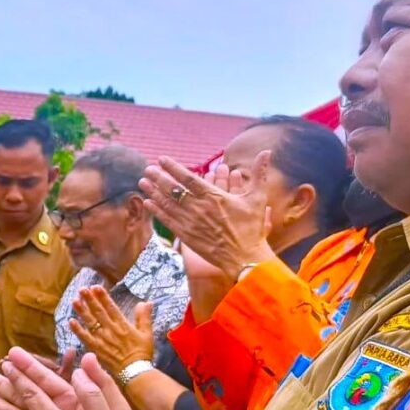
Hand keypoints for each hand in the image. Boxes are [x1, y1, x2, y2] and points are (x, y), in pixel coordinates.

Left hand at [69, 287, 152, 372]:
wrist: (135, 372)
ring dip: (81, 311)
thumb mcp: (147, 333)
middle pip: (98, 312)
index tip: (95, 287)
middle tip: (82, 289)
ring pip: (90, 322)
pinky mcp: (96, 349)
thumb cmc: (142, 353)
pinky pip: (84, 338)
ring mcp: (102, 339)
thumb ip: (144, 316)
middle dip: (89, 299)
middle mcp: (110, 330)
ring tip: (74, 301)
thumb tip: (146, 301)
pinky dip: (77, 329)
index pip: (111, 307)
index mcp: (123, 325)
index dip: (103, 297)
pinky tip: (71, 321)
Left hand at [140, 154, 276, 279]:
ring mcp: (191, 222)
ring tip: (142, 182)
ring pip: (168, 204)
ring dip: (154, 192)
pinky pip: (168, 221)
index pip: (188, 178)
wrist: (245, 257)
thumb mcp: (258, 198)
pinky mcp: (187, 236)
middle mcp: (199, 208)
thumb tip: (267, 152)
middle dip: (159, 178)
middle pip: (173, 190)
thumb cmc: (252, 228)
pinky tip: (148, 203)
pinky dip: (157, 211)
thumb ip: (260, 174)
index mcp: (214, 197)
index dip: (173, 167)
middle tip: (147, 168)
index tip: (162, 159)